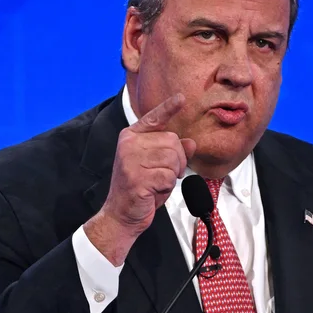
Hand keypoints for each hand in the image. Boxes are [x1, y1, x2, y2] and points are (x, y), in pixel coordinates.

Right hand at [84, 93, 196, 264]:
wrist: (121, 214)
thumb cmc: (141, 189)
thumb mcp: (158, 166)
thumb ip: (173, 152)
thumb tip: (191, 142)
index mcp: (132, 136)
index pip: (154, 117)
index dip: (168, 107)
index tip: (181, 98)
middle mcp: (129, 144)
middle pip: (172, 141)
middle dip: (178, 160)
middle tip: (166, 175)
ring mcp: (130, 159)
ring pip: (172, 158)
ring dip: (172, 174)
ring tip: (159, 182)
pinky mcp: (136, 177)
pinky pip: (168, 175)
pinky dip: (167, 185)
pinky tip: (154, 190)